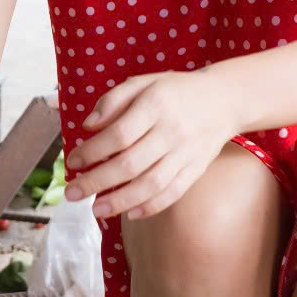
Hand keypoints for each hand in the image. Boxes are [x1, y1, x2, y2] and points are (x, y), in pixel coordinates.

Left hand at [63, 69, 239, 221]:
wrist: (224, 99)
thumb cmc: (175, 91)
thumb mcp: (143, 82)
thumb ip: (113, 100)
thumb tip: (88, 126)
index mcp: (155, 105)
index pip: (119, 135)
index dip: (92, 151)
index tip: (72, 161)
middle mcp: (172, 131)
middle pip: (130, 164)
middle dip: (97, 182)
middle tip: (73, 193)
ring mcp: (186, 153)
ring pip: (151, 184)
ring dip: (120, 201)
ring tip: (95, 210)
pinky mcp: (196, 169)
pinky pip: (173, 193)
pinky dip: (151, 207)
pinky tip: (129, 213)